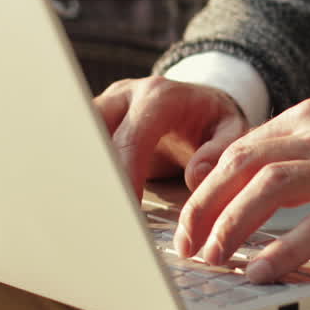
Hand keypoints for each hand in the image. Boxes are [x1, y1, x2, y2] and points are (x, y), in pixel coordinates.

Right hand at [93, 76, 248, 198]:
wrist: (200, 102)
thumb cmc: (214, 120)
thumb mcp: (231, 129)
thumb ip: (220, 151)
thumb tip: (196, 176)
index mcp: (160, 97)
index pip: (132, 136)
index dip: (125, 173)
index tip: (126, 209)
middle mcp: (126, 95)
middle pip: (93, 131)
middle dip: (93, 172)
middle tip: (99, 214)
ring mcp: (106, 105)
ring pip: (78, 135)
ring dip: (79, 171)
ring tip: (84, 210)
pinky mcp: (95, 121)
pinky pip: (79, 143)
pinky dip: (79, 169)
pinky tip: (81, 198)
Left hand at [175, 97, 309, 282]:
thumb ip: (296, 155)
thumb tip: (241, 189)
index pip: (242, 146)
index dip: (205, 185)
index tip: (187, 219)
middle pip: (244, 163)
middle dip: (204, 206)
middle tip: (187, 245)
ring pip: (270, 188)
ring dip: (231, 225)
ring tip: (212, 259)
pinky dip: (282, 251)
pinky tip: (260, 273)